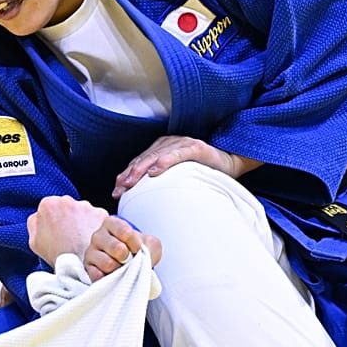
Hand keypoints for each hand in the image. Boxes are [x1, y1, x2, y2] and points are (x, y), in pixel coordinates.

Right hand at [27, 196, 108, 267]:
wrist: (78, 266)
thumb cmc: (56, 255)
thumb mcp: (34, 241)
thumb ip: (34, 223)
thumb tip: (39, 217)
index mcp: (48, 205)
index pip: (51, 207)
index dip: (54, 220)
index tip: (58, 230)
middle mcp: (67, 201)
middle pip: (68, 206)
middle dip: (69, 218)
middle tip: (71, 235)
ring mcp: (86, 206)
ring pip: (83, 211)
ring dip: (83, 221)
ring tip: (81, 239)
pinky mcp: (101, 213)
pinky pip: (97, 218)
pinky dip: (95, 226)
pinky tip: (91, 239)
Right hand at [83, 216, 162, 281]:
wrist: (129, 265)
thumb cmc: (138, 251)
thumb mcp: (150, 244)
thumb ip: (151, 247)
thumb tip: (142, 258)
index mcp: (112, 224)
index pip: (125, 231)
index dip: (135, 244)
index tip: (138, 249)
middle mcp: (98, 236)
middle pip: (116, 248)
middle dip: (127, 258)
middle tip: (128, 260)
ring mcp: (91, 252)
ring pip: (107, 263)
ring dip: (119, 270)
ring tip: (121, 269)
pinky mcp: (88, 268)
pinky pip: (98, 276)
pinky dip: (109, 279)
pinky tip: (113, 277)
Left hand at [112, 135, 261, 198]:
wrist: (230, 163)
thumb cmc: (204, 173)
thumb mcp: (178, 178)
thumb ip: (162, 184)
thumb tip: (146, 202)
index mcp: (161, 150)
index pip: (138, 162)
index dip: (126, 176)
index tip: (116, 191)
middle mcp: (168, 144)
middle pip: (143, 159)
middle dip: (129, 174)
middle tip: (120, 189)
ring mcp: (181, 144)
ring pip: (156, 155)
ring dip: (141, 168)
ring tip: (131, 181)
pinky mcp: (195, 147)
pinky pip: (176, 154)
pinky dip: (164, 162)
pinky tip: (155, 171)